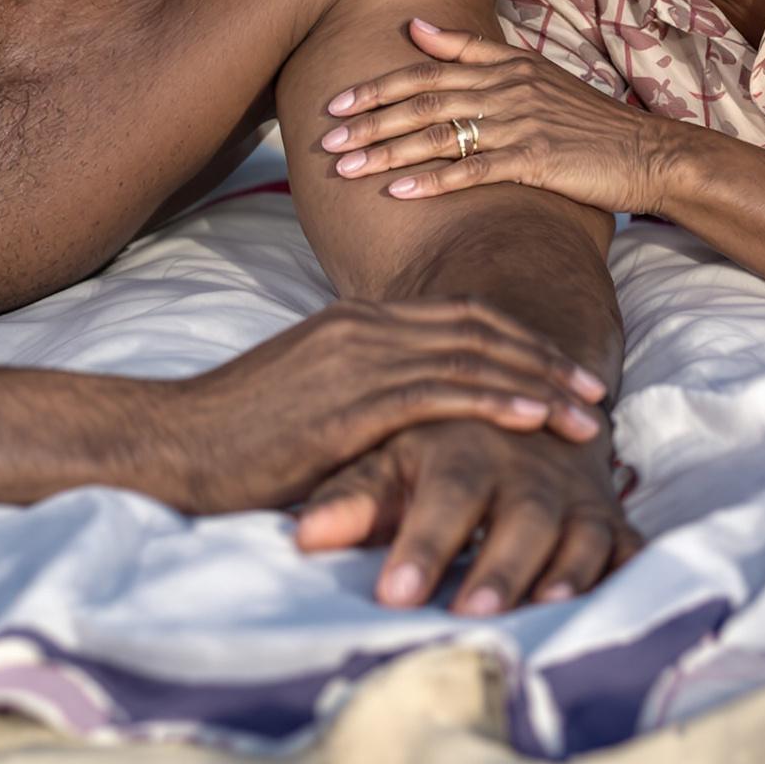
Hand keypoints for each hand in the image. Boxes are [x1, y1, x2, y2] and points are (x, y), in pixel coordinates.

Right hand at [159, 298, 608, 515]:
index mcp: (354, 323)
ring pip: (471, 359)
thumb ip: (361, 399)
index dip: (520, 341)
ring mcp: (355, 361)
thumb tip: (408, 430)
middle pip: (479, 331)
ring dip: (537, 383)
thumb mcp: (308, 402)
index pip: (459, 319)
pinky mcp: (347, 404)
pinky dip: (496, 399)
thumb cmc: (233, 437)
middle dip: (544, 359)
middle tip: (596, 389)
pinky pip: (439, 394)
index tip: (564, 370)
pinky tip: (534, 416)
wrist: (168, 444)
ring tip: (586, 410)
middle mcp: (362, 329)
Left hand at [296, 416, 637, 612]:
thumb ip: (353, 498)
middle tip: (465, 615)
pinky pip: (627, 547)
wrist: (525, 402)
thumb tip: (301, 537)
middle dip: (498, 567)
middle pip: (521, 517)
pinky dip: (622, 572)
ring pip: (580, 532)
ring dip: (565, 571)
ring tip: (542, 609)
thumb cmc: (443, 448)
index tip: (392, 597)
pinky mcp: (610, 519)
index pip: (446, 495)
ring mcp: (576, 497)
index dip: (423, 544)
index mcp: (466, 450)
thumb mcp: (393, 461)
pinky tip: (608, 602)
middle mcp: (528, 471)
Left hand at [320, 17, 658, 213]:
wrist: (647, 152)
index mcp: (507, 66)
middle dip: (370, 120)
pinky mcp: (535, 161)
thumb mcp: (536, 74)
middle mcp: (509, 89)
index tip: (339, 100)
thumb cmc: (588, 121)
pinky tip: (398, 193)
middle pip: (425, 100)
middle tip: (327, 138)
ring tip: (346, 169)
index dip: (381, 85)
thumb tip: (416, 27)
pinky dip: (432, 181)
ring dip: (387, 152)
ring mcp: (521, 124)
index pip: (431, 69)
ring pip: (440, 134)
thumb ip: (477, 51)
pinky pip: (473, 170)